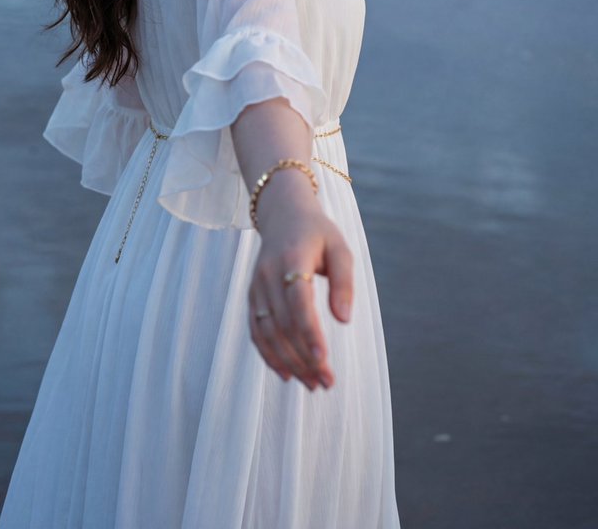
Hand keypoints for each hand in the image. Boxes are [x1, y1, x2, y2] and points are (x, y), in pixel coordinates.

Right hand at [247, 202, 353, 390]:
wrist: (283, 214)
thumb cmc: (317, 233)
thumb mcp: (340, 248)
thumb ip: (344, 283)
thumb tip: (344, 320)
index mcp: (293, 259)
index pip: (299, 302)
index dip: (310, 333)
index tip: (324, 361)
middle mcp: (269, 274)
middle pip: (284, 324)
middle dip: (304, 357)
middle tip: (326, 382)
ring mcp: (257, 286)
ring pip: (268, 332)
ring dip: (288, 362)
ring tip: (312, 384)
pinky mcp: (252, 295)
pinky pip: (256, 330)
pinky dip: (268, 355)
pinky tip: (286, 374)